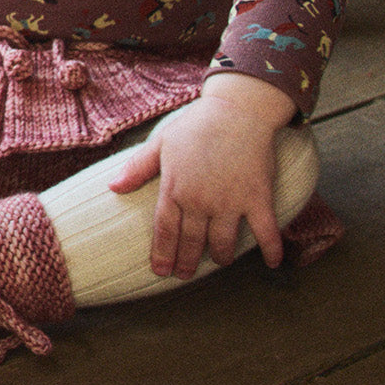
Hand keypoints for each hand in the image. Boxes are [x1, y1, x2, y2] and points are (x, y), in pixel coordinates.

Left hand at [107, 74, 296, 279]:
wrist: (238, 109)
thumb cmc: (197, 125)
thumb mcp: (161, 143)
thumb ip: (138, 168)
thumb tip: (112, 188)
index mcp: (175, 188)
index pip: (165, 230)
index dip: (162, 254)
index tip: (161, 271)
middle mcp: (200, 200)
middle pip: (191, 242)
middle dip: (187, 262)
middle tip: (185, 275)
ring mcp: (230, 201)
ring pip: (223, 243)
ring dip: (221, 257)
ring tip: (220, 261)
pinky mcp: (258, 198)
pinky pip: (265, 231)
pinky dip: (270, 249)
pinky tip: (271, 263)